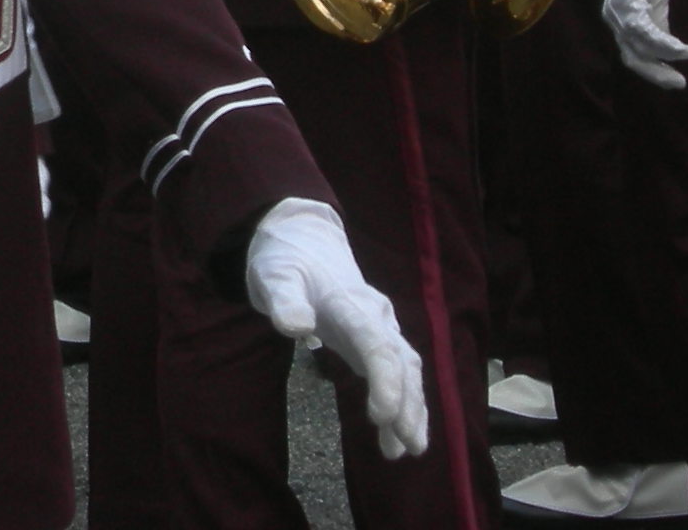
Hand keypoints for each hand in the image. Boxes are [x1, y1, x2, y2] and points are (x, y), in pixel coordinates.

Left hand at [245, 199, 429, 459]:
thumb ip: (284, 300)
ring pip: (407, 369)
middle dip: (408, 404)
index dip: (385, 381)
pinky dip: (402, 402)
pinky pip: (397, 372)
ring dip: (412, 408)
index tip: (381, 416)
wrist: (303, 238)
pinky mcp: (374, 338)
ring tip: (409, 449)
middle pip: (402, 361)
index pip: (377, 345)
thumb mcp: (274, 275)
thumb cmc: (286, 259)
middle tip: (408, 445)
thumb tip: (297, 327)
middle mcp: (375, 315)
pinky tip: (396, 436)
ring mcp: (379, 326)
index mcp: (351, 302)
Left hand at [602, 0, 687, 89]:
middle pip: (631, 56)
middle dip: (656, 74)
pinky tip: (683, 50)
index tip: (675, 80)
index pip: (633, 55)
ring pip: (637, 46)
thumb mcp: (657, 3)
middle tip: (680, 84)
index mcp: (621, 21)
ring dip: (663, 60)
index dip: (652, 71)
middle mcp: (614, 18)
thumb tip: (672, 51)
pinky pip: (644, 30)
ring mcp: (617, 9)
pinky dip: (664, 44)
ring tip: (685, 65)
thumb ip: (659, 25)